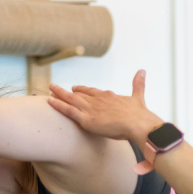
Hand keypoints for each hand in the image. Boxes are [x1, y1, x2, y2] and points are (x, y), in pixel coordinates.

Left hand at [48, 69, 162, 143]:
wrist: (138, 123)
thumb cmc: (140, 114)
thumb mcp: (138, 96)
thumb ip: (138, 83)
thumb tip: (142, 70)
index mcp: (108, 96)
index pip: (92, 91)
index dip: (83, 90)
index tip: (75, 88)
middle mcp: (97, 100)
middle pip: (78, 94)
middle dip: (66, 91)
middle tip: (55, 87)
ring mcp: (91, 109)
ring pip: (71, 100)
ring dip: (59, 94)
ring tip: (49, 89)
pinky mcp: (86, 119)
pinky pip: (68, 111)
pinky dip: (58, 105)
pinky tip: (49, 101)